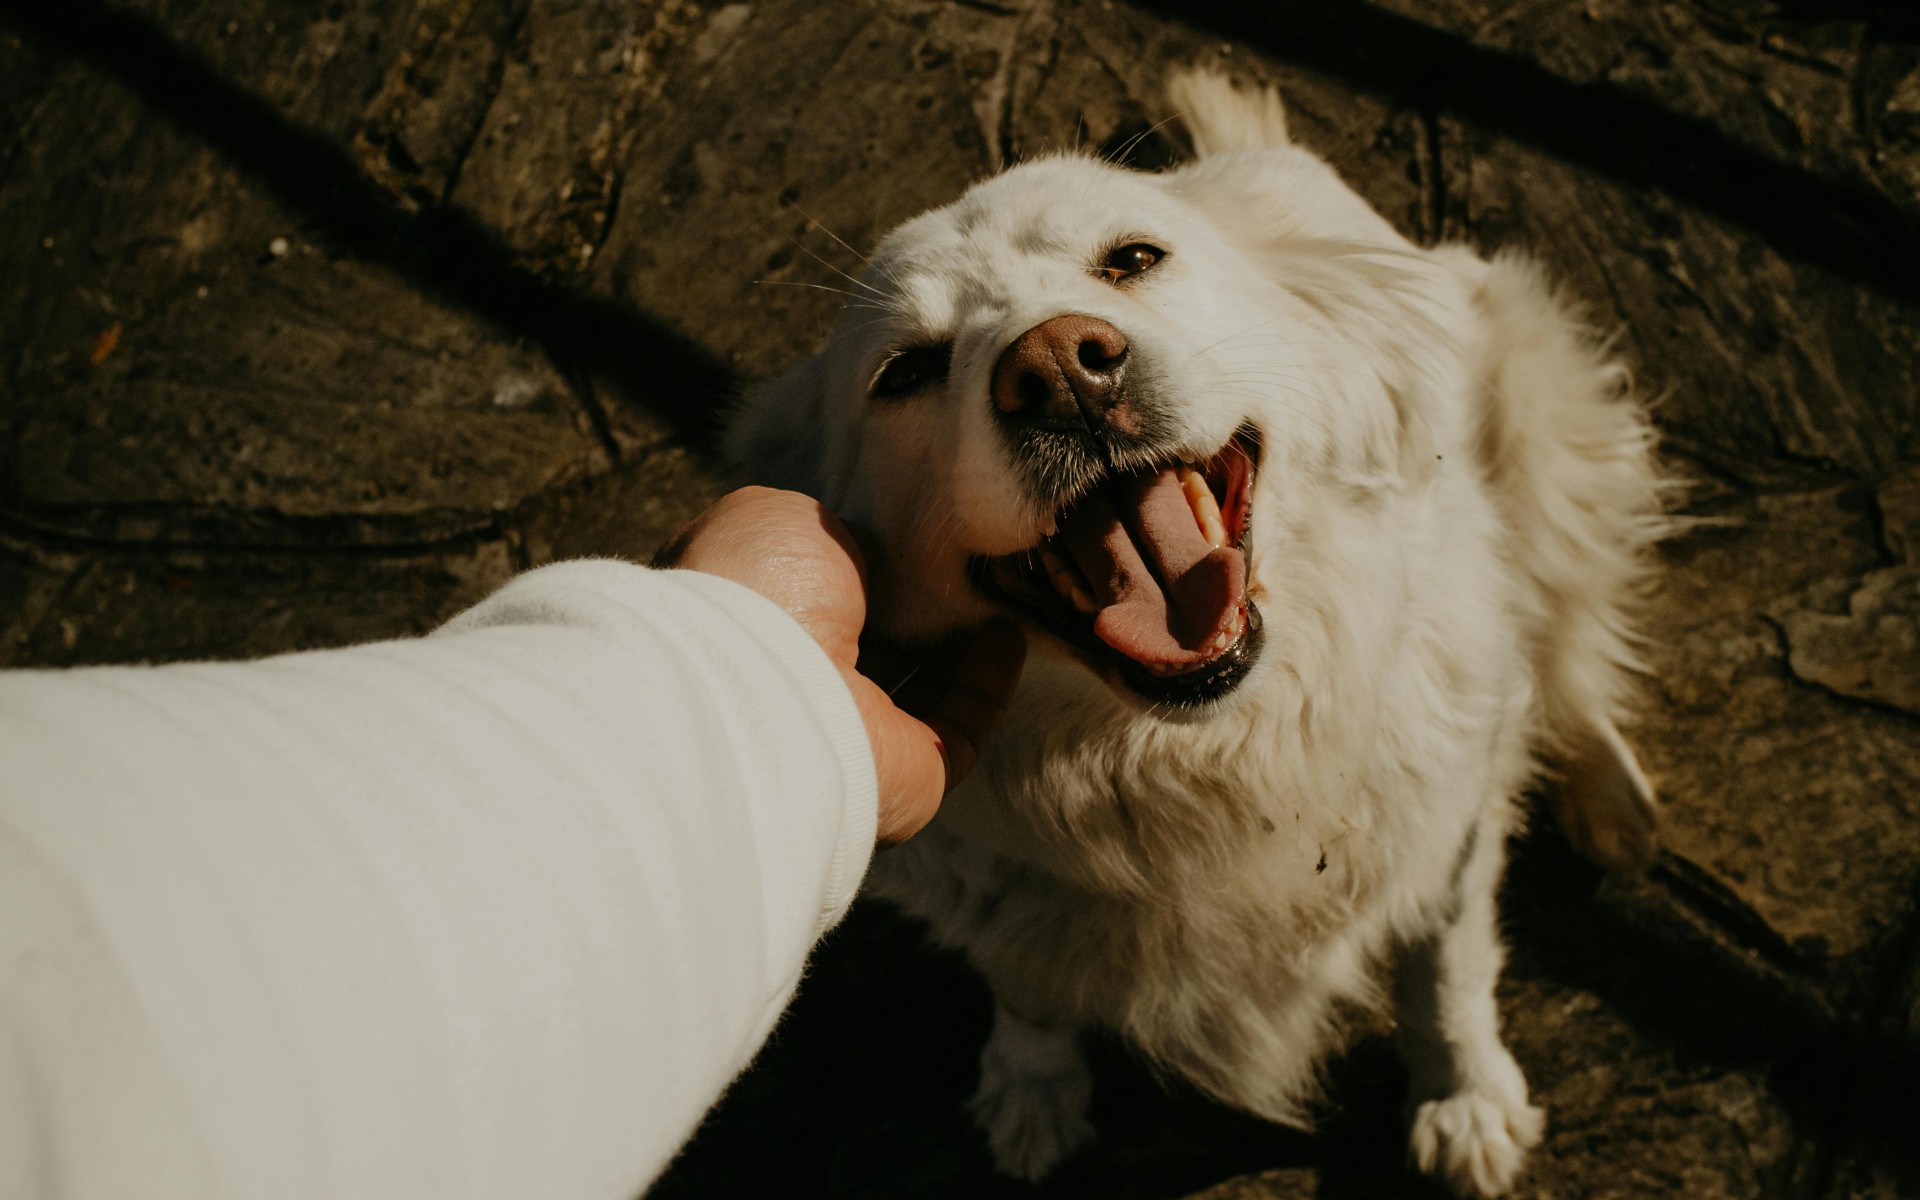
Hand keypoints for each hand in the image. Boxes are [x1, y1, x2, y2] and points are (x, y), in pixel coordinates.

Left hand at [654, 487, 1024, 841]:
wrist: (763, 686)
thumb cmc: (759, 591)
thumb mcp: (786, 522)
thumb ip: (836, 536)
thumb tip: (877, 558)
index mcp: (758, 632)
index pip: (823, 603)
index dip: (871, 573)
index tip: (916, 544)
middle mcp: (800, 690)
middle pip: (875, 649)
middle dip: (922, 613)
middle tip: (971, 573)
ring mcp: (853, 739)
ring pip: (921, 693)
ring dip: (963, 649)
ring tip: (1004, 597)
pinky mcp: (907, 776)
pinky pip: (960, 729)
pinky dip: (987, 686)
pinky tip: (1009, 637)